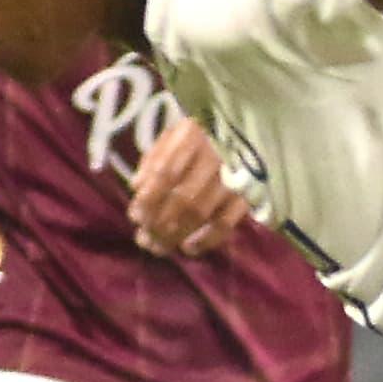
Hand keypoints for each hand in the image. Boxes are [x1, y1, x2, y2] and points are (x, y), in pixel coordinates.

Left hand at [128, 111, 249, 257]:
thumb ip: (153, 160)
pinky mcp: (247, 195)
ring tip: (158, 248)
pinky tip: (188, 248)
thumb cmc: (199, 137)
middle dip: (159, 224)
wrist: (244, 132)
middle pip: (183, 198)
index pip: (165, 172)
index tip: (135, 216)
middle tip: (144, 239)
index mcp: (191, 136)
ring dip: (176, 236)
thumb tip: (137, 187)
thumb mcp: (172, 137)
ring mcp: (234, 178)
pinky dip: (206, 240)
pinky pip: (226, 223)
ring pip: (201, 213)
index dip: (148, 198)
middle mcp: (215, 155)